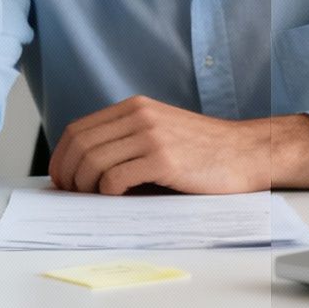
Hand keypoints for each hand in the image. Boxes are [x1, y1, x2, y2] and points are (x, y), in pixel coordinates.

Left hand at [50, 96, 269, 194]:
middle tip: (72, 195)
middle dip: (68, 174)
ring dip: (86, 186)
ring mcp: (151, 136)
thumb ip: (127, 141)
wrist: (246, 153)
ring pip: (93, 162)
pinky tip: (118, 198)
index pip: (79, 129)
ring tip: (94, 199)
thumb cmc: (204, 151)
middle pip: (80, 145)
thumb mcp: (161, 131)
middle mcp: (139, 116)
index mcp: (135, 107)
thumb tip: (85, 172)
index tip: (62, 179)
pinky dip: (108, 193)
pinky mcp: (163, 160)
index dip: (62, 157)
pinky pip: (116, 178)